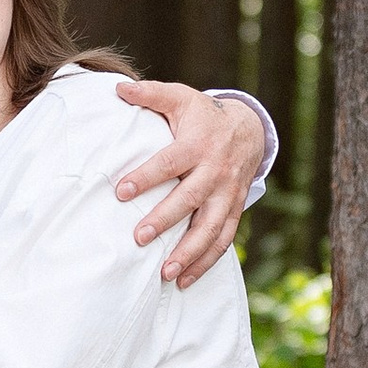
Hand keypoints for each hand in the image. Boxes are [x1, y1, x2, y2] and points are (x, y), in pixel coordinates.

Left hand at [113, 83, 267, 285]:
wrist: (249, 129)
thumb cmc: (203, 115)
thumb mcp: (180, 97)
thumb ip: (150, 95)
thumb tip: (118, 87)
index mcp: (198, 144)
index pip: (170, 162)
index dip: (146, 176)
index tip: (121, 192)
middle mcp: (215, 171)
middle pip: (191, 199)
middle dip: (166, 219)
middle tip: (139, 238)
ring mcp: (228, 194)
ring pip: (211, 227)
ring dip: (190, 253)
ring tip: (165, 273)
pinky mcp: (235, 209)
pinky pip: (223, 240)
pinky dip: (206, 262)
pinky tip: (184, 280)